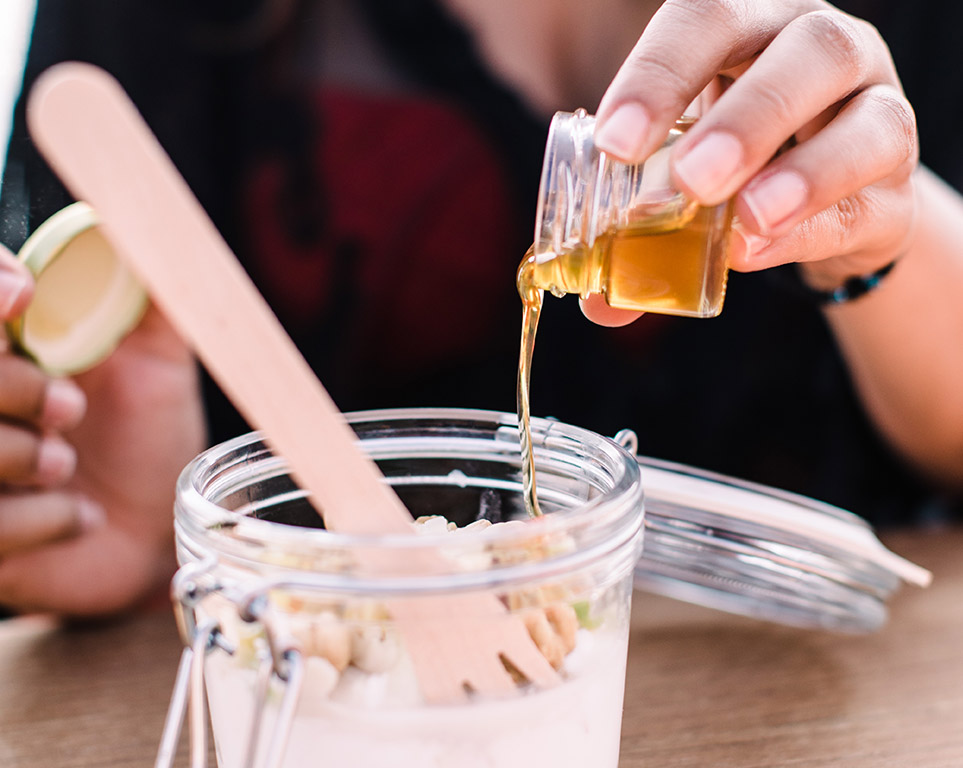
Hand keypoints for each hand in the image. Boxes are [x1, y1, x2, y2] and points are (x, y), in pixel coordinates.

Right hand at [0, 244, 205, 615]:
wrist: (155, 532)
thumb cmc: (150, 441)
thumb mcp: (160, 364)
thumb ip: (148, 297)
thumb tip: (148, 226)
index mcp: (5, 348)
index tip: (23, 296)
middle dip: (14, 385)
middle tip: (71, 408)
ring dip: (30, 457)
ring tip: (71, 467)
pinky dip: (46, 519)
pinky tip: (76, 518)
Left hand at [583, 0, 916, 324]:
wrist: (828, 205)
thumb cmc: (740, 169)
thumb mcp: (682, 179)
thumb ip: (640, 230)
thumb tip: (598, 303)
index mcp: (750, 31)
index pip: (708, 19)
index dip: (660, 73)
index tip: (616, 142)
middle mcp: (822, 51)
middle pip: (804, 53)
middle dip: (742, 119)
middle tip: (691, 181)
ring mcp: (875, 111)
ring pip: (868, 118)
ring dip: (803, 175)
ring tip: (745, 218)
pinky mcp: (896, 186)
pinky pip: (869, 200)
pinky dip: (815, 228)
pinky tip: (763, 250)